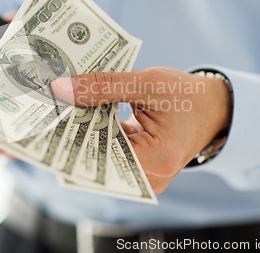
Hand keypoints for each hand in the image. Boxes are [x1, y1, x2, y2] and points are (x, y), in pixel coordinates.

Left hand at [51, 67, 231, 193]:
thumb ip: (104, 86)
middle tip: (45, 107)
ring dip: (82, 130)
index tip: (45, 115)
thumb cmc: (188, 96)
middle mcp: (147, 177)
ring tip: (57, 108)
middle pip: (96, 157)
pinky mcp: (138, 166)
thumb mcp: (147, 84)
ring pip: (100, 154)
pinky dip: (95, 132)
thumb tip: (61, 89)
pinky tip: (78, 113)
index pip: (99, 153)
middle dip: (72, 131)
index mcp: (155, 161)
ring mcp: (142, 175)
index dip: (69, 133)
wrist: (214, 108)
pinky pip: (109, 151)